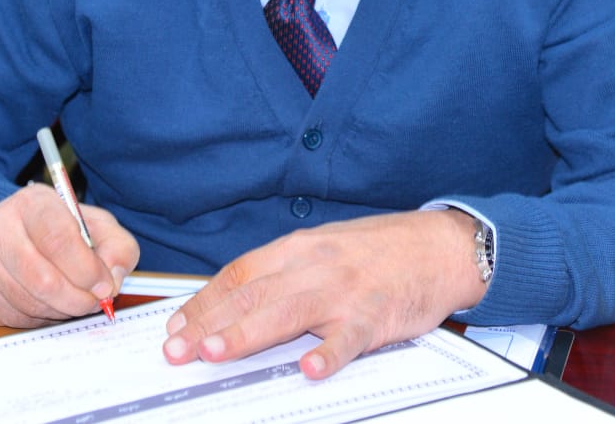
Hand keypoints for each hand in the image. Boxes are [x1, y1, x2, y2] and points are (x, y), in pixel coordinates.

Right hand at [0, 184, 139, 327]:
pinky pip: (15, 318)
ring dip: (61, 311)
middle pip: (43, 279)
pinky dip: (41, 318)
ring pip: (29, 303)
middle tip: (95, 302)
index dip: (86, 269)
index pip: (59, 239)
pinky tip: (50, 304)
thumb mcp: (95, 224)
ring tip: (75, 301)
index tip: (105, 286)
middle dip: (77, 299)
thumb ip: (116, 246)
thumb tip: (114, 280)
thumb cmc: (59, 229)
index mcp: (34, 203)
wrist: (6, 233)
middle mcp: (1, 228)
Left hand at [162, 208, 484, 378]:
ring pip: (289, 311)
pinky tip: (310, 369)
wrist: (438, 245)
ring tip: (218, 352)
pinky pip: (350, 337)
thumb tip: (238, 300)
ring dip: (250, 332)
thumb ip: (285, 272)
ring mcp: (345, 290)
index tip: (176, 325)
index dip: (204, 300)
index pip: (240, 273)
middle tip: (178, 349)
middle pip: (254, 294)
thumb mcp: (324, 248)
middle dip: (210, 322)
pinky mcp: (376, 314)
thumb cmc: (378, 250)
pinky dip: (330, 353)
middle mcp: (315, 265)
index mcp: (299, 248)